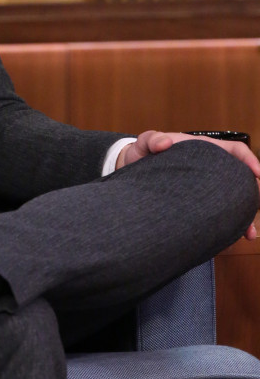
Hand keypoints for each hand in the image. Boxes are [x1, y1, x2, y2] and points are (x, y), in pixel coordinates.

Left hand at [116, 130, 259, 239]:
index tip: (258, 173)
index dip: (249, 160)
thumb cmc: (142, 153)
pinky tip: (229, 239)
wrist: (131, 169)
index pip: (235, 151)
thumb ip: (152, 139)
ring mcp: (206, 187)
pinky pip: (217, 213)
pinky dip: (226, 225)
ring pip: (232, 199)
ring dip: (243, 215)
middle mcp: (210, 168)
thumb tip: (164, 143)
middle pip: (240, 178)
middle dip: (253, 192)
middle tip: (256, 207)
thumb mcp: (146, 142)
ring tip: (248, 233)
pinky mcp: (198, 203)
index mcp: (204, 150)